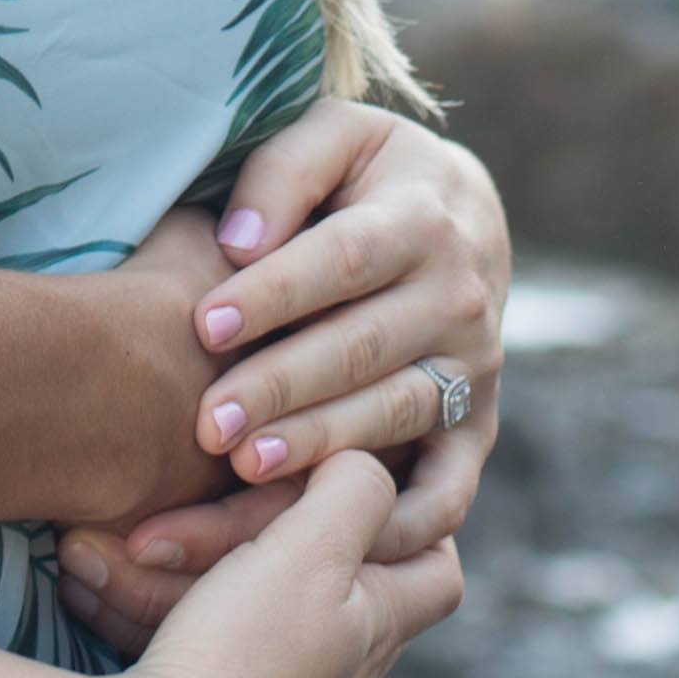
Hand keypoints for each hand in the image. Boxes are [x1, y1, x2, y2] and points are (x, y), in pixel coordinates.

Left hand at [57, 105, 503, 649]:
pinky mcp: (475, 430)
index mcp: (422, 220)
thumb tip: (237, 240)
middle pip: (364, 348)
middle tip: (209, 422)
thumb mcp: (334, 139)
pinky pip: (448, 491)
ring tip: (245, 468)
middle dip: (282, 387)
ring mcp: (473, 371)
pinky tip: (333, 538)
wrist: (460, 216)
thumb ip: (285, 171)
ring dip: (321, 447)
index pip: (343, 260)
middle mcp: (460, 299)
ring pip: (395, 416)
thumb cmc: (365, 176)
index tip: (203, 324)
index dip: (273, 294)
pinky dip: (402, 525)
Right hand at [80, 453, 459, 677]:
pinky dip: (162, 606)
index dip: (418, 521)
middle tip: (226, 499)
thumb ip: (355, 491)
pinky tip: (120, 584)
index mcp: (378, 624)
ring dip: (193, 562)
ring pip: (251, 606)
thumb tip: (364, 461)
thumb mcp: (316, 550)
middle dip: (269, 529)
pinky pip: (200, 639)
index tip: (365, 478)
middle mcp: (340, 668)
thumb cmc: (248, 655)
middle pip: (335, 583)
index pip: (436, 573)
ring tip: (136, 545)